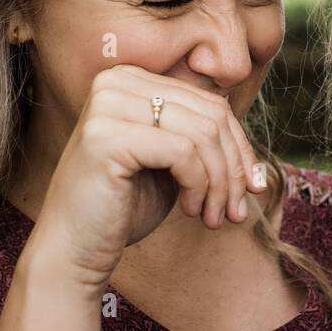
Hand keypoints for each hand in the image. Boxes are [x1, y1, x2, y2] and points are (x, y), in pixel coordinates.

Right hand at [34, 64, 265, 288]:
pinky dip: (199, 186)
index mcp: (131, 80)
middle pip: (212, 116)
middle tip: (236, 211)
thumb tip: (257, 161)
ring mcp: (107, 104)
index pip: (210, 104)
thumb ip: (204, 142)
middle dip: (234, 169)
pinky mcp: (105, 135)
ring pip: (203, 134)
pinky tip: (189, 211)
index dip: (240, 148)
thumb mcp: (172, 165)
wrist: (74, 250)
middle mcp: (116, 81)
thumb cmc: (123, 208)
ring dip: (220, 183)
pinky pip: (183, 152)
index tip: (253, 188)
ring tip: (213, 217)